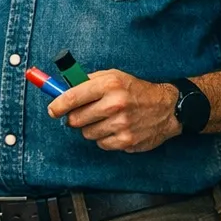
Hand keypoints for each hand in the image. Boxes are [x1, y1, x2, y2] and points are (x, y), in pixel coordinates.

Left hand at [48, 69, 181, 152]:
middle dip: (73, 118)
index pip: (73, 96)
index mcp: (109, 84)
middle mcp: (115, 104)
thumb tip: (61, 89)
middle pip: (76, 119)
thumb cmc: (136, 90)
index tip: (52, 110)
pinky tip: (115, 128)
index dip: (58, 105)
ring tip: (104, 119)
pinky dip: (104, 138)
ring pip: (87, 133)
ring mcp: (121, 124)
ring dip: (90, 128)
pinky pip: (101, 144)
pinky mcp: (126, 141)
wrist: (167, 108)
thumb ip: (87, 81)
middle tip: (81, 114)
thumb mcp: (113, 76)